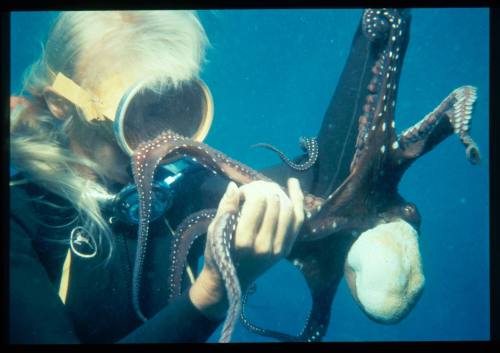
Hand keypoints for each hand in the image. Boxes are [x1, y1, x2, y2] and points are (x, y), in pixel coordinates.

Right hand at [189, 178, 304, 319]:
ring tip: (268, 187)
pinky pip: (297, 220)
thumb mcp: (214, 232)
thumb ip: (225, 208)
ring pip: (289, 209)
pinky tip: (292, 184)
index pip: (258, 201)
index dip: (250, 189)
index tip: (241, 192)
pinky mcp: (286, 249)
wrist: (229, 283)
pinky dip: (297, 200)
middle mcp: (265, 245)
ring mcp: (279, 249)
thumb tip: (234, 186)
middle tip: (253, 188)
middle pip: (275, 202)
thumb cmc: (216, 255)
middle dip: (264, 188)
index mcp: (244, 241)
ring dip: (279, 192)